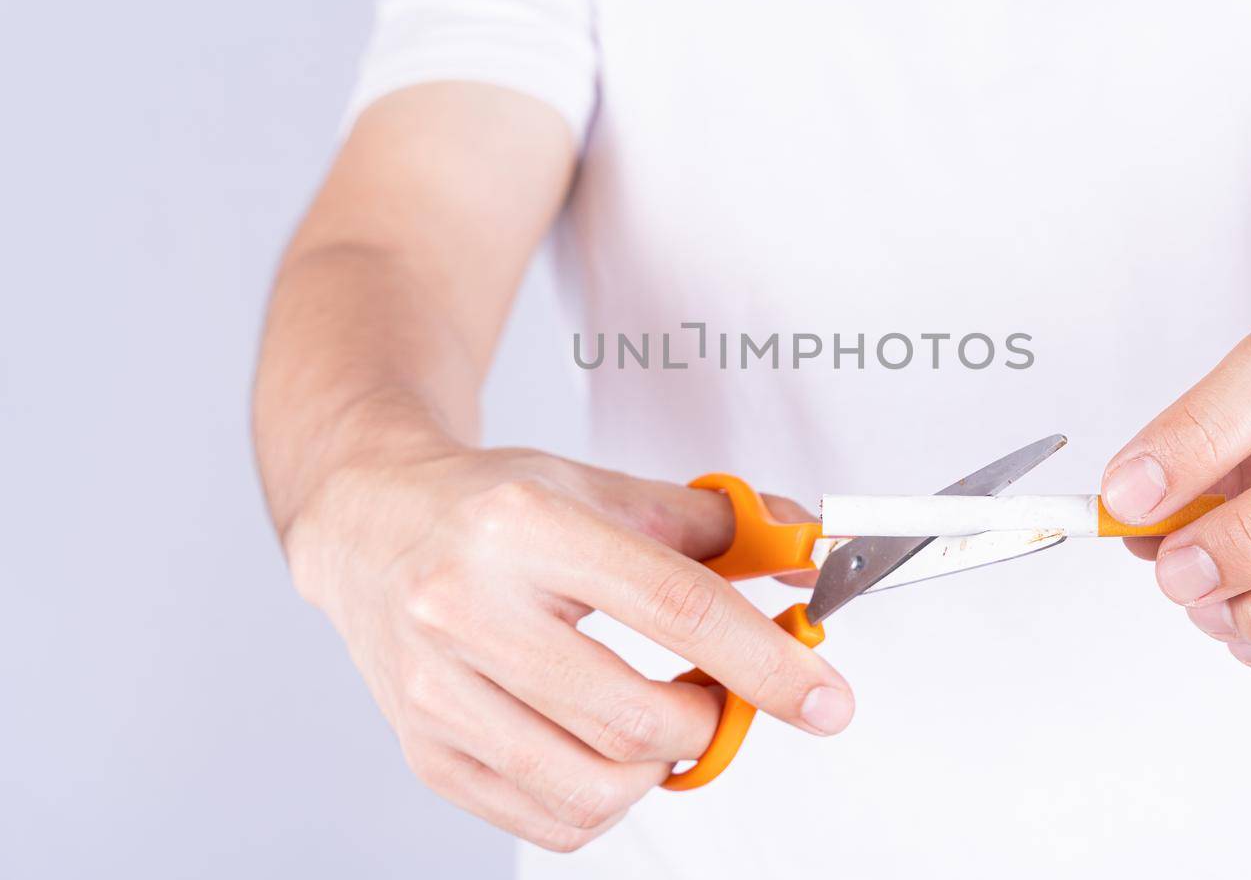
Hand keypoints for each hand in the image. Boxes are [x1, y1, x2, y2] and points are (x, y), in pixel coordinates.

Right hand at [286, 447, 852, 850]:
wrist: (369, 523)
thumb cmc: (489, 508)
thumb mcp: (600, 488)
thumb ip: (714, 523)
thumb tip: (804, 550)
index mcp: (523, 527)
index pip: (674, 607)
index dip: (766, 662)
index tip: (825, 698)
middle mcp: (466, 609)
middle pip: (633, 714)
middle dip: (711, 722)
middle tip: (721, 696)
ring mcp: (434, 691)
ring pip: (590, 785)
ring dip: (659, 766)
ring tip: (661, 719)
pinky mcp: (424, 751)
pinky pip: (546, 817)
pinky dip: (606, 800)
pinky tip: (606, 747)